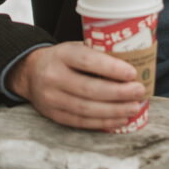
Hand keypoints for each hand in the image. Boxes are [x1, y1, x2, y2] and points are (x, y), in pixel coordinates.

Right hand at [5, 42, 145, 129]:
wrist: (30, 72)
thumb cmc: (63, 58)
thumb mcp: (75, 47)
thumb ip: (97, 53)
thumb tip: (134, 60)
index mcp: (62, 55)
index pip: (87, 61)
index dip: (111, 68)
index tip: (132, 73)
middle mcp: (53, 76)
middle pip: (89, 89)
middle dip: (118, 93)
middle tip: (139, 91)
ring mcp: (51, 98)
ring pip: (86, 109)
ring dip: (114, 110)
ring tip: (134, 107)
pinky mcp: (53, 115)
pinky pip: (81, 122)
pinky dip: (103, 122)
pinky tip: (120, 119)